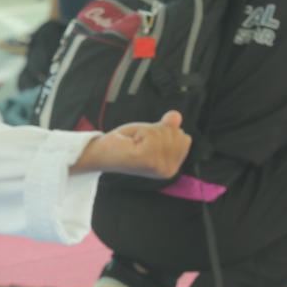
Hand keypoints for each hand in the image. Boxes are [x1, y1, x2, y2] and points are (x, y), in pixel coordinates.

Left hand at [71, 111, 192, 179]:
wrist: (102, 154)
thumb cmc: (125, 144)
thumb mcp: (151, 132)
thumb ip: (166, 126)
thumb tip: (176, 116)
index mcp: (172, 167)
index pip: (184, 137)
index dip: (165, 132)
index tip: (148, 141)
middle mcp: (169, 170)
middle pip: (176, 133)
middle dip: (157, 130)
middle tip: (139, 141)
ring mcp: (158, 167)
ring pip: (164, 132)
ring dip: (147, 131)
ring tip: (135, 142)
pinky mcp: (146, 159)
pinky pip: (153, 133)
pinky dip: (141, 131)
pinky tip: (132, 142)